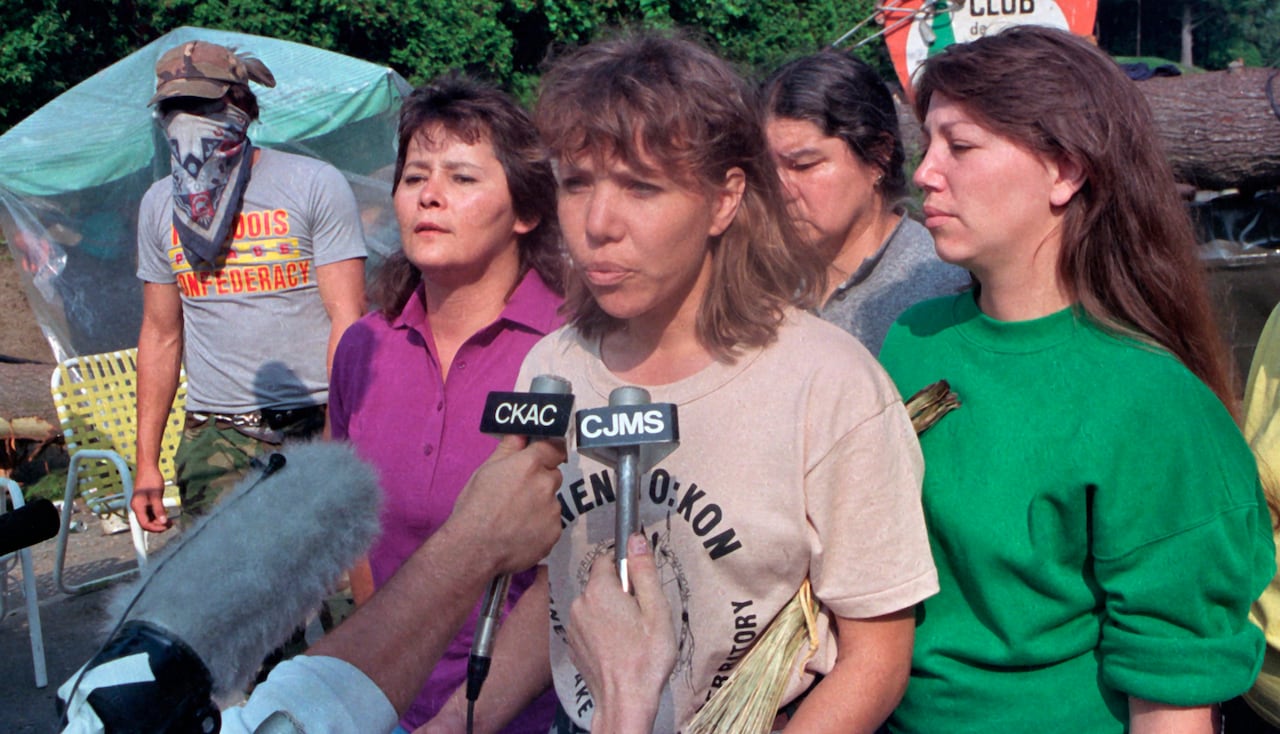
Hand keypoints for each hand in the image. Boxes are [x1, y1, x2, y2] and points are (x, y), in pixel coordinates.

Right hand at [130, 467, 171, 532]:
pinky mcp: (145, 502)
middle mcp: (137, 507)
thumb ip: (159, 510)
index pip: (145, 524)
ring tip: (170, 521)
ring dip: (158, 521)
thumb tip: (163, 522)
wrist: (148, 468)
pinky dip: (158, 515)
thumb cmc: (151, 479)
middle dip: (158, 526)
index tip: (166, 527)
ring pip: (149, 518)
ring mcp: (141, 505)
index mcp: (137, 507)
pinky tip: (166, 515)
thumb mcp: (156, 496)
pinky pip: (150, 513)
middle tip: (170, 524)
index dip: (155, 528)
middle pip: (146, 523)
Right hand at [445, 434, 565, 575]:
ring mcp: (553, 510)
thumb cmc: (474, 507)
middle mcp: (546, 484)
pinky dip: (540, 528)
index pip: (555, 448)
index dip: (549, 453)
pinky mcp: (554, 533)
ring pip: (552, 502)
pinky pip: (551, 525)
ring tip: (516, 519)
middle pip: (553, 476)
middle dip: (540, 482)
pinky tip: (521, 534)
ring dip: (540, 507)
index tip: (544, 457)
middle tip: (518, 495)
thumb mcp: (485, 471)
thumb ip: (508, 449)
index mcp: (530, 465)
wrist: (474, 548)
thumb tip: (520, 432)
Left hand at [567, 533, 674, 733]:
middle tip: (641, 616)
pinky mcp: (573, 645)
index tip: (641, 587)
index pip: (607, 559)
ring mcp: (573, 626)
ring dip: (610, 613)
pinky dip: (601, 631)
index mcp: (599, 590)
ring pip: (594, 605)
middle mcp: (579, 603)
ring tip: (630, 636)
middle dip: (620, 593)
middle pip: (601, 584)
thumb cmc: (645, 657)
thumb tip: (635, 538)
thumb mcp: (656, 609)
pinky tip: (618, 648)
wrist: (624, 701)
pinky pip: (588, 626)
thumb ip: (644, 571)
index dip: (626, 569)